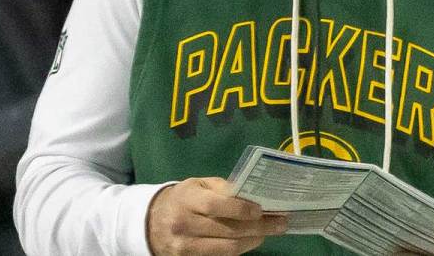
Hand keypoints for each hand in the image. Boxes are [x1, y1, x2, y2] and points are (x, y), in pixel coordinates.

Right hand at [146, 177, 287, 254]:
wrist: (153, 221)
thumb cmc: (184, 198)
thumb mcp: (199, 184)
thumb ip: (223, 188)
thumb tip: (253, 195)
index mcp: (187, 198)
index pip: (215, 206)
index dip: (240, 209)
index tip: (261, 210)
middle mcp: (183, 223)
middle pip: (227, 230)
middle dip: (258, 227)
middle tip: (280, 223)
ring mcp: (184, 245)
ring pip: (227, 247)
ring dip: (253, 240)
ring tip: (269, 233)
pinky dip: (240, 248)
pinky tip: (252, 240)